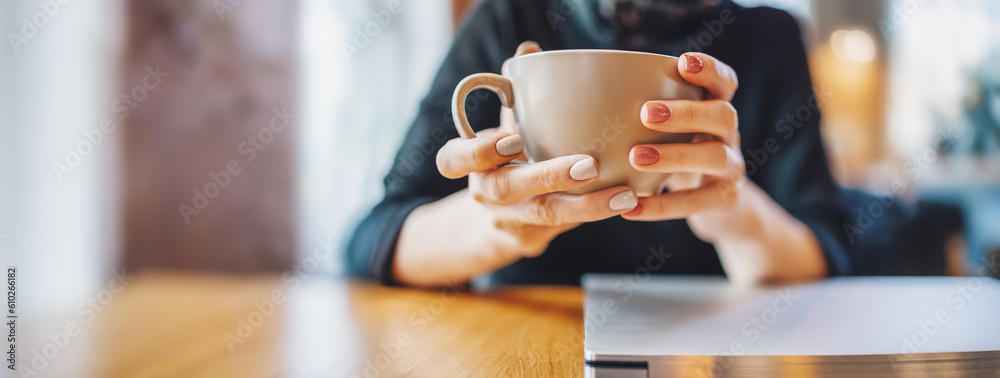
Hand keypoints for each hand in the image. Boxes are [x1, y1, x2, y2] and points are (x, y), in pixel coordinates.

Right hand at [436, 41, 638, 257]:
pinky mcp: (532, 239)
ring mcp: (507, 220)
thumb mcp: (505, 126)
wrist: (499, 219)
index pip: (453, 160)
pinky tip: (628, 200)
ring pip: (543, 215)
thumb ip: (517, 93)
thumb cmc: (508, 159)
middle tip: (589, 165)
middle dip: (547, 177)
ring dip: (586, 205)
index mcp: (468, 163)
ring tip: (623, 194)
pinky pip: (565, 227)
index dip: (478, 153)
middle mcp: (483, 194)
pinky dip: (596, 212)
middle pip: (505, 189)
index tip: (512, 140)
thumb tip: (530, 51)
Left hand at [622, 53, 746, 241]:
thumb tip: (575, 94)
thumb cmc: (675, 151)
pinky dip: (664, 207)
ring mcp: (730, 167)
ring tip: (636, 158)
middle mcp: (728, 134)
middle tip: (646, 113)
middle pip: (723, 115)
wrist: (714, 203)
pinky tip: (631, 208)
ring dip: (675, 156)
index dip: (709, 70)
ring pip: (715, 157)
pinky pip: (697, 202)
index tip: (683, 62)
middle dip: (686, 112)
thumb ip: (639, 111)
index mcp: (715, 107)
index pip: (723, 81)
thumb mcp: (666, 128)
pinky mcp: (724, 200)